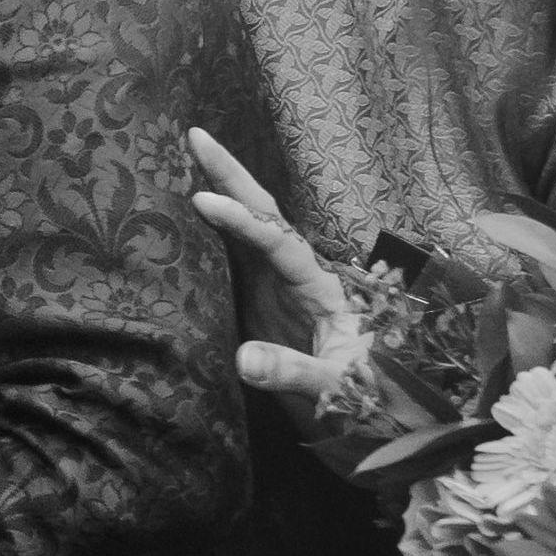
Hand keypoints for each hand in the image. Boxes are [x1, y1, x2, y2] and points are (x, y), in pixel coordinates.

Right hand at [183, 127, 363, 420]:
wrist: (379, 421)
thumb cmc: (371, 401)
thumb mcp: (338, 390)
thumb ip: (296, 373)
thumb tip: (244, 359)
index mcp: (321, 287)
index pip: (279, 241)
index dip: (241, 220)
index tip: (202, 200)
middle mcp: (298, 278)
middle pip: (264, 214)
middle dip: (231, 175)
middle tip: (194, 134)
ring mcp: (277, 291)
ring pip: (245, 232)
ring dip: (217, 194)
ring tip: (175, 159)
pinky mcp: (260, 309)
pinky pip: (230, 263)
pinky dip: (205, 235)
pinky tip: (177, 218)